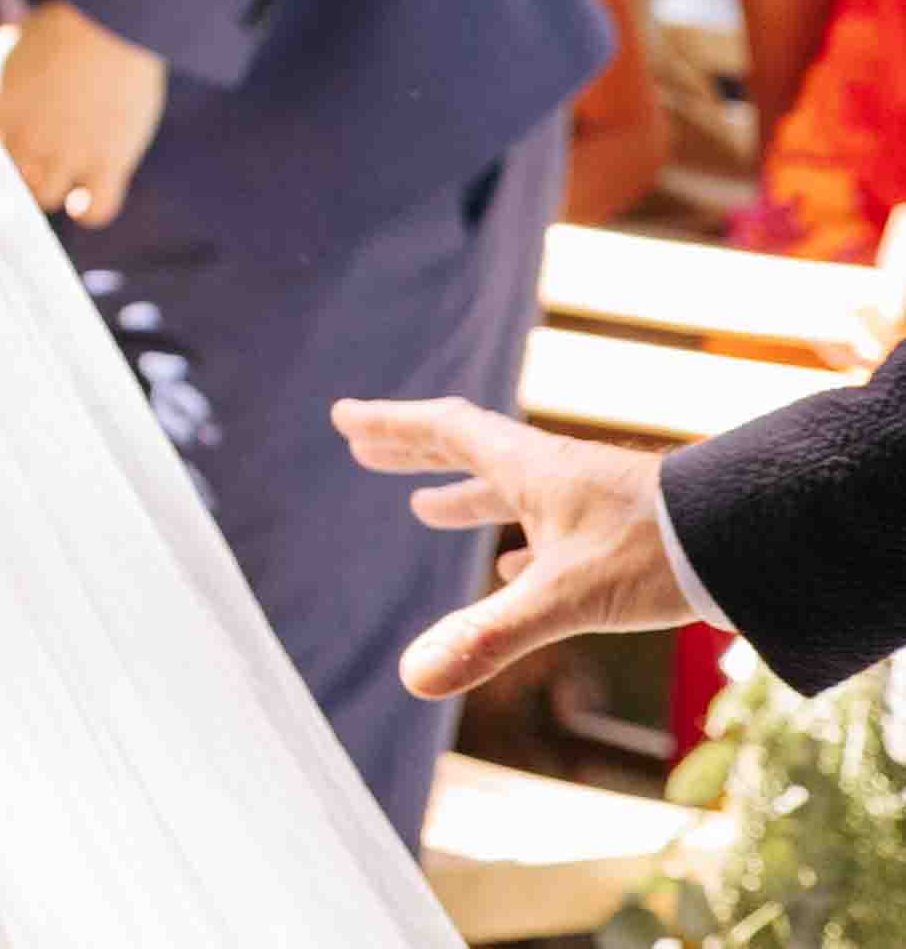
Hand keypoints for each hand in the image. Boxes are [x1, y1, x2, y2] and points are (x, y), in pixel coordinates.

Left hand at [0, 0, 166, 227]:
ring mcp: (65, 154)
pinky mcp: (108, 163)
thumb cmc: (60, 29)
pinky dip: (90, 209)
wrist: (113, 22)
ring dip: (47, 188)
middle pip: (3, 179)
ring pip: (43, 197)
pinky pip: (95, 211)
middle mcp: (24, 137)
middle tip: (26, 163)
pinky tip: (86, 198)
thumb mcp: (6, 46)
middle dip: (11, 172)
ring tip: (56, 173)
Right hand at [333, 396, 698, 694]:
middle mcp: (553, 474)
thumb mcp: (565, 598)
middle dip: (414, 451)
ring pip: (511, 489)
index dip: (392, 425)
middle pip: (471, 450)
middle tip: (365, 449)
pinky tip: (513, 569)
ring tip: (425, 510)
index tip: (345, 419)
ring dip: (464, 495)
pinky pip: (551, 525)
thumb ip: (489, 635)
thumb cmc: (656, 554)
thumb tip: (413, 676)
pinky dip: (519, 541)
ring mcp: (589, 500)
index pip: (445, 431)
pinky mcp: (621, 529)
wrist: (751, 540)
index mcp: (529, 469)